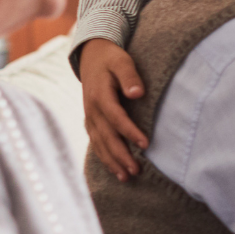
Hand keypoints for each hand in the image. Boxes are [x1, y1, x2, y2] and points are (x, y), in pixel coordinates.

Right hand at [79, 39, 147, 181]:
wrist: (91, 56)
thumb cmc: (111, 59)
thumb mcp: (122, 61)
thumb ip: (129, 76)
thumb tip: (138, 93)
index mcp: (100, 95)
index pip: (116, 117)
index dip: (130, 132)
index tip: (145, 144)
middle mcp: (91, 110)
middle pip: (107, 137)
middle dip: (121, 155)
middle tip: (137, 171)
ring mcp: (89, 117)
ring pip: (100, 144)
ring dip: (113, 162)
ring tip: (127, 177)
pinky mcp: (90, 122)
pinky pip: (96, 143)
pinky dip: (105, 158)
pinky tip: (116, 170)